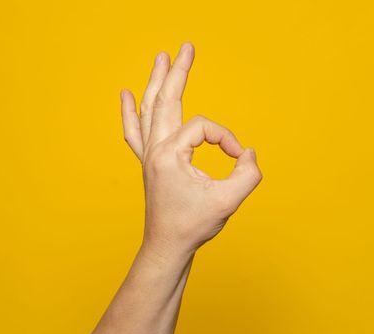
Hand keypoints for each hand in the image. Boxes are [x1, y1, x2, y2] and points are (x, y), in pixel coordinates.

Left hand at [120, 42, 262, 255]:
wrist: (167, 245)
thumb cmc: (193, 225)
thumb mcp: (228, 202)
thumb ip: (248, 174)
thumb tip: (247, 153)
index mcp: (170, 155)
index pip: (203, 128)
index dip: (226, 138)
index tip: (239, 158)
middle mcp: (155, 149)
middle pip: (166, 100)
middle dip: (178, 72)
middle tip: (186, 47)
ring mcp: (148, 154)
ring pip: (149, 110)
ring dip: (156, 82)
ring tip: (161, 58)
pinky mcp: (148, 162)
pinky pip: (135, 131)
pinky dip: (129, 112)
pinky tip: (125, 95)